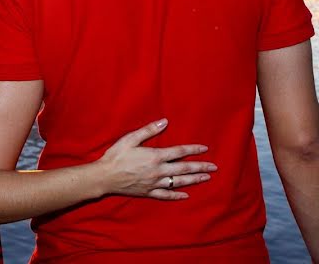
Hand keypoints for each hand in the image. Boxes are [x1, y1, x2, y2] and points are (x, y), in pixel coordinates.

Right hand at [96, 118, 216, 200]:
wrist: (104, 176)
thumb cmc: (116, 155)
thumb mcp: (131, 138)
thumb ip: (149, 130)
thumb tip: (165, 121)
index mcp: (155, 156)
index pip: (179, 152)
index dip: (193, 149)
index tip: (205, 148)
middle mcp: (158, 171)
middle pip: (184, 168)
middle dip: (200, 167)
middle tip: (214, 167)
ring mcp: (154, 183)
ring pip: (179, 182)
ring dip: (194, 180)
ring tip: (206, 178)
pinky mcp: (148, 192)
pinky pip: (166, 195)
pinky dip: (177, 195)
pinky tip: (186, 195)